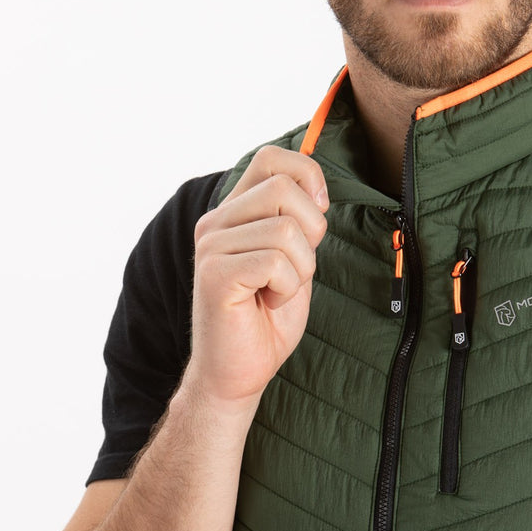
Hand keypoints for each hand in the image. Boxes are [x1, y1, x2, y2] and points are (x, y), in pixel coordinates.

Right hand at [185, 145, 328, 408]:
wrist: (238, 371)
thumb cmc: (267, 317)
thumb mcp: (292, 257)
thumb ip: (297, 220)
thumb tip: (317, 186)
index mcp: (234, 212)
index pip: (272, 159)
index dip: (308, 175)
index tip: (319, 211)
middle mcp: (216, 222)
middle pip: (285, 188)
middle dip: (311, 231)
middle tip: (296, 268)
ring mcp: (212, 247)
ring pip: (286, 229)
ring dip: (300, 269)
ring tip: (278, 290)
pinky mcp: (215, 275)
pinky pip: (275, 262)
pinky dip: (288, 287)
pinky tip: (268, 302)